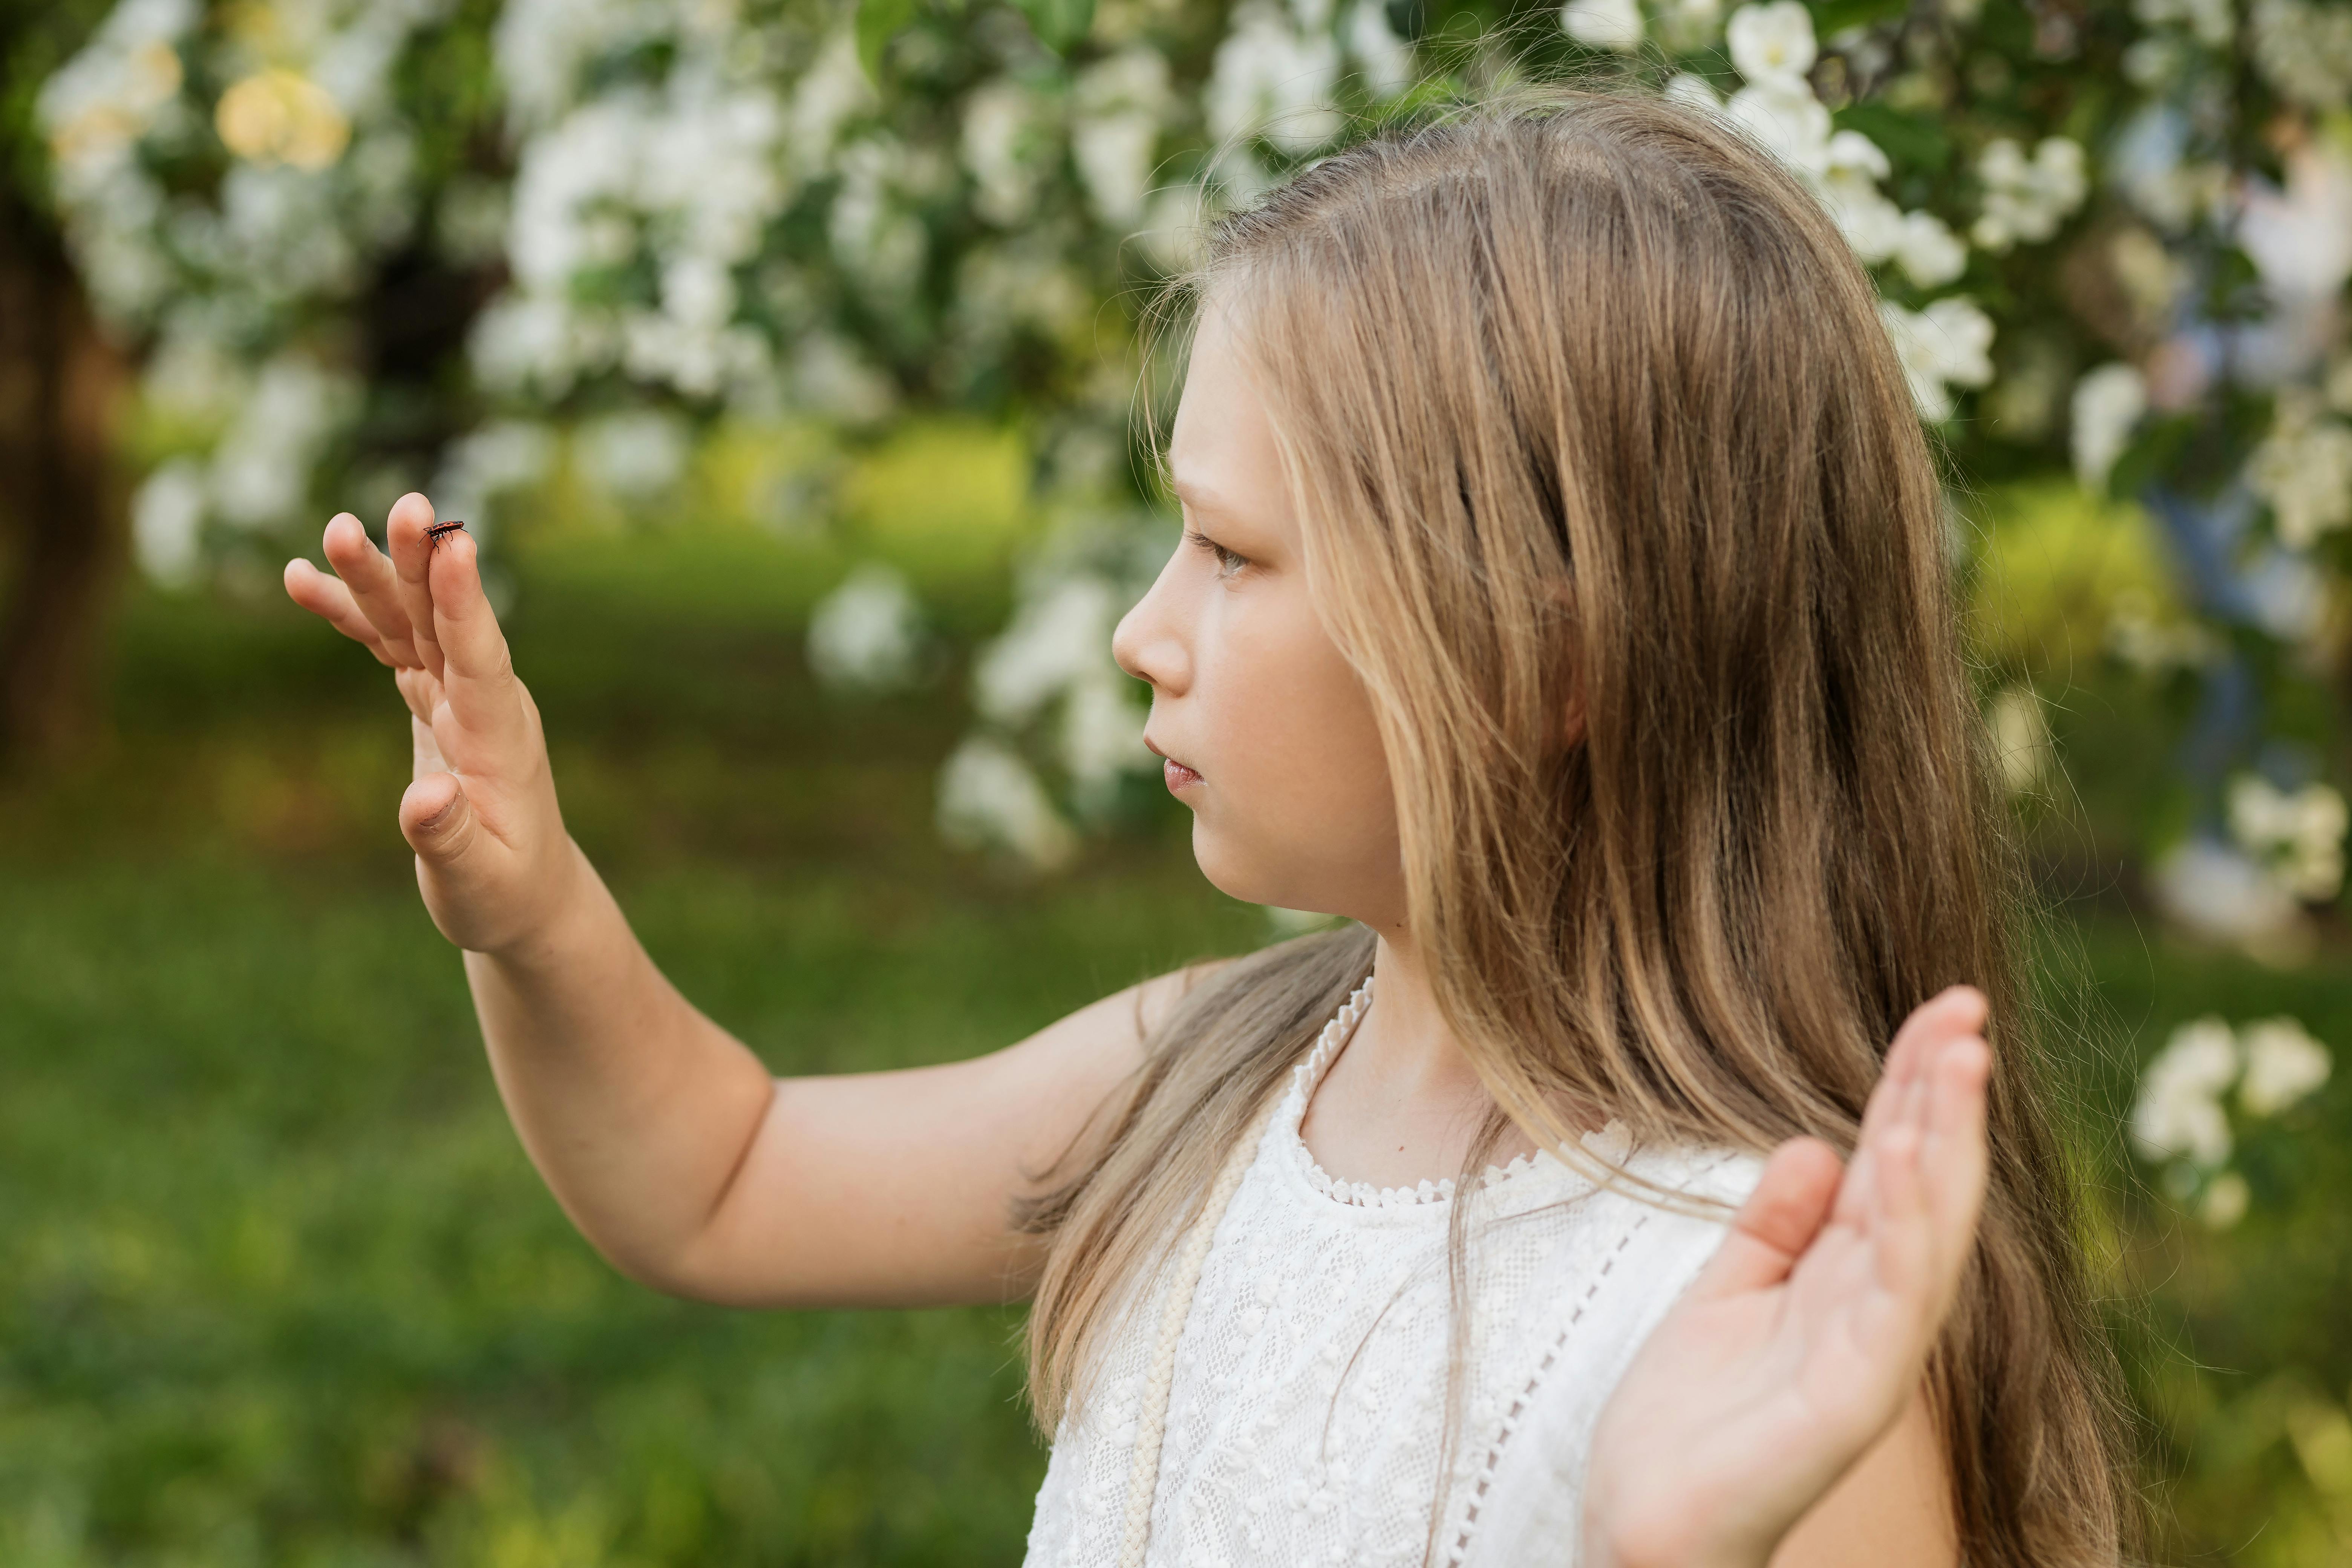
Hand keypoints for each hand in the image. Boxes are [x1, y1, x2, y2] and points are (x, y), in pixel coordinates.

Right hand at [283, 493, 579, 954]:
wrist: (523, 896)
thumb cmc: (503, 895)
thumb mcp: (477, 881)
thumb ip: (451, 839)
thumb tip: (426, 801)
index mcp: (501, 738)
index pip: (484, 659)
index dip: (467, 604)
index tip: (458, 545)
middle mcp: (484, 704)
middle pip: (448, 621)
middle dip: (423, 565)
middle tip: (409, 505)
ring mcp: (458, 697)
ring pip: (414, 623)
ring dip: (377, 577)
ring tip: (337, 528)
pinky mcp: (433, 702)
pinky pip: (390, 646)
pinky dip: (352, 616)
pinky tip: (301, 579)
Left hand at [1579, 987, 1992, 1567]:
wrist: (1645, 1523)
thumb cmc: (1687, 1422)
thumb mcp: (1725, 1292)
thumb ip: (1773, 1226)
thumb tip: (1819, 1143)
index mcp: (1839, 1282)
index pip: (1891, 1166)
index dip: (1914, 1088)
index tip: (1941, 1009)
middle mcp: (1871, 1313)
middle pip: (1923, 1187)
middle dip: (1947, 1099)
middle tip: (1967, 1009)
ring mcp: (1869, 1357)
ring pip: (1926, 1235)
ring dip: (1944, 1145)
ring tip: (1957, 1059)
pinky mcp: (1851, 1400)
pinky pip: (1890, 1302)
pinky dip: (1905, 1229)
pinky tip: (1906, 1162)